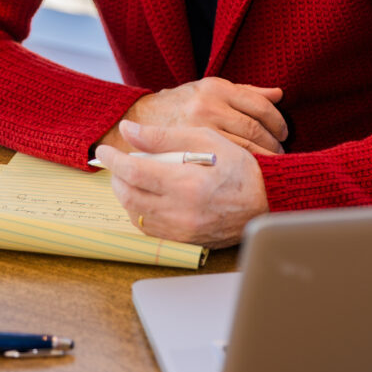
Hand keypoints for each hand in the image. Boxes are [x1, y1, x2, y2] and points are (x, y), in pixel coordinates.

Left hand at [96, 120, 269, 248]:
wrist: (267, 199)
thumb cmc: (240, 166)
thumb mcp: (205, 139)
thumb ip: (163, 136)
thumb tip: (129, 130)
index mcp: (186, 184)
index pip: (134, 172)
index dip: (113, 159)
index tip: (104, 150)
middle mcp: (181, 212)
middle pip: (129, 196)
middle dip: (116, 177)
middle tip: (117, 162)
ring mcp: (182, 231)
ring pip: (136, 216)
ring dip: (126, 195)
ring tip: (130, 178)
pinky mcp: (185, 241)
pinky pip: (150, 230)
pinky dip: (141, 212)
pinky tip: (147, 197)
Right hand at [99, 76, 286, 155]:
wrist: (138, 120)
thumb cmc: (180, 106)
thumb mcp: (210, 90)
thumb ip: (245, 92)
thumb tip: (278, 94)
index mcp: (216, 88)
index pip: (259, 105)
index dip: (277, 121)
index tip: (283, 133)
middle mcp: (207, 106)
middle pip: (254, 128)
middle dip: (272, 143)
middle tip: (280, 153)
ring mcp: (198, 130)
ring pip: (243, 148)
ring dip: (262, 158)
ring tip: (269, 164)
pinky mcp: (191, 150)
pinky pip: (226, 162)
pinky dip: (244, 168)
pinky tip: (249, 172)